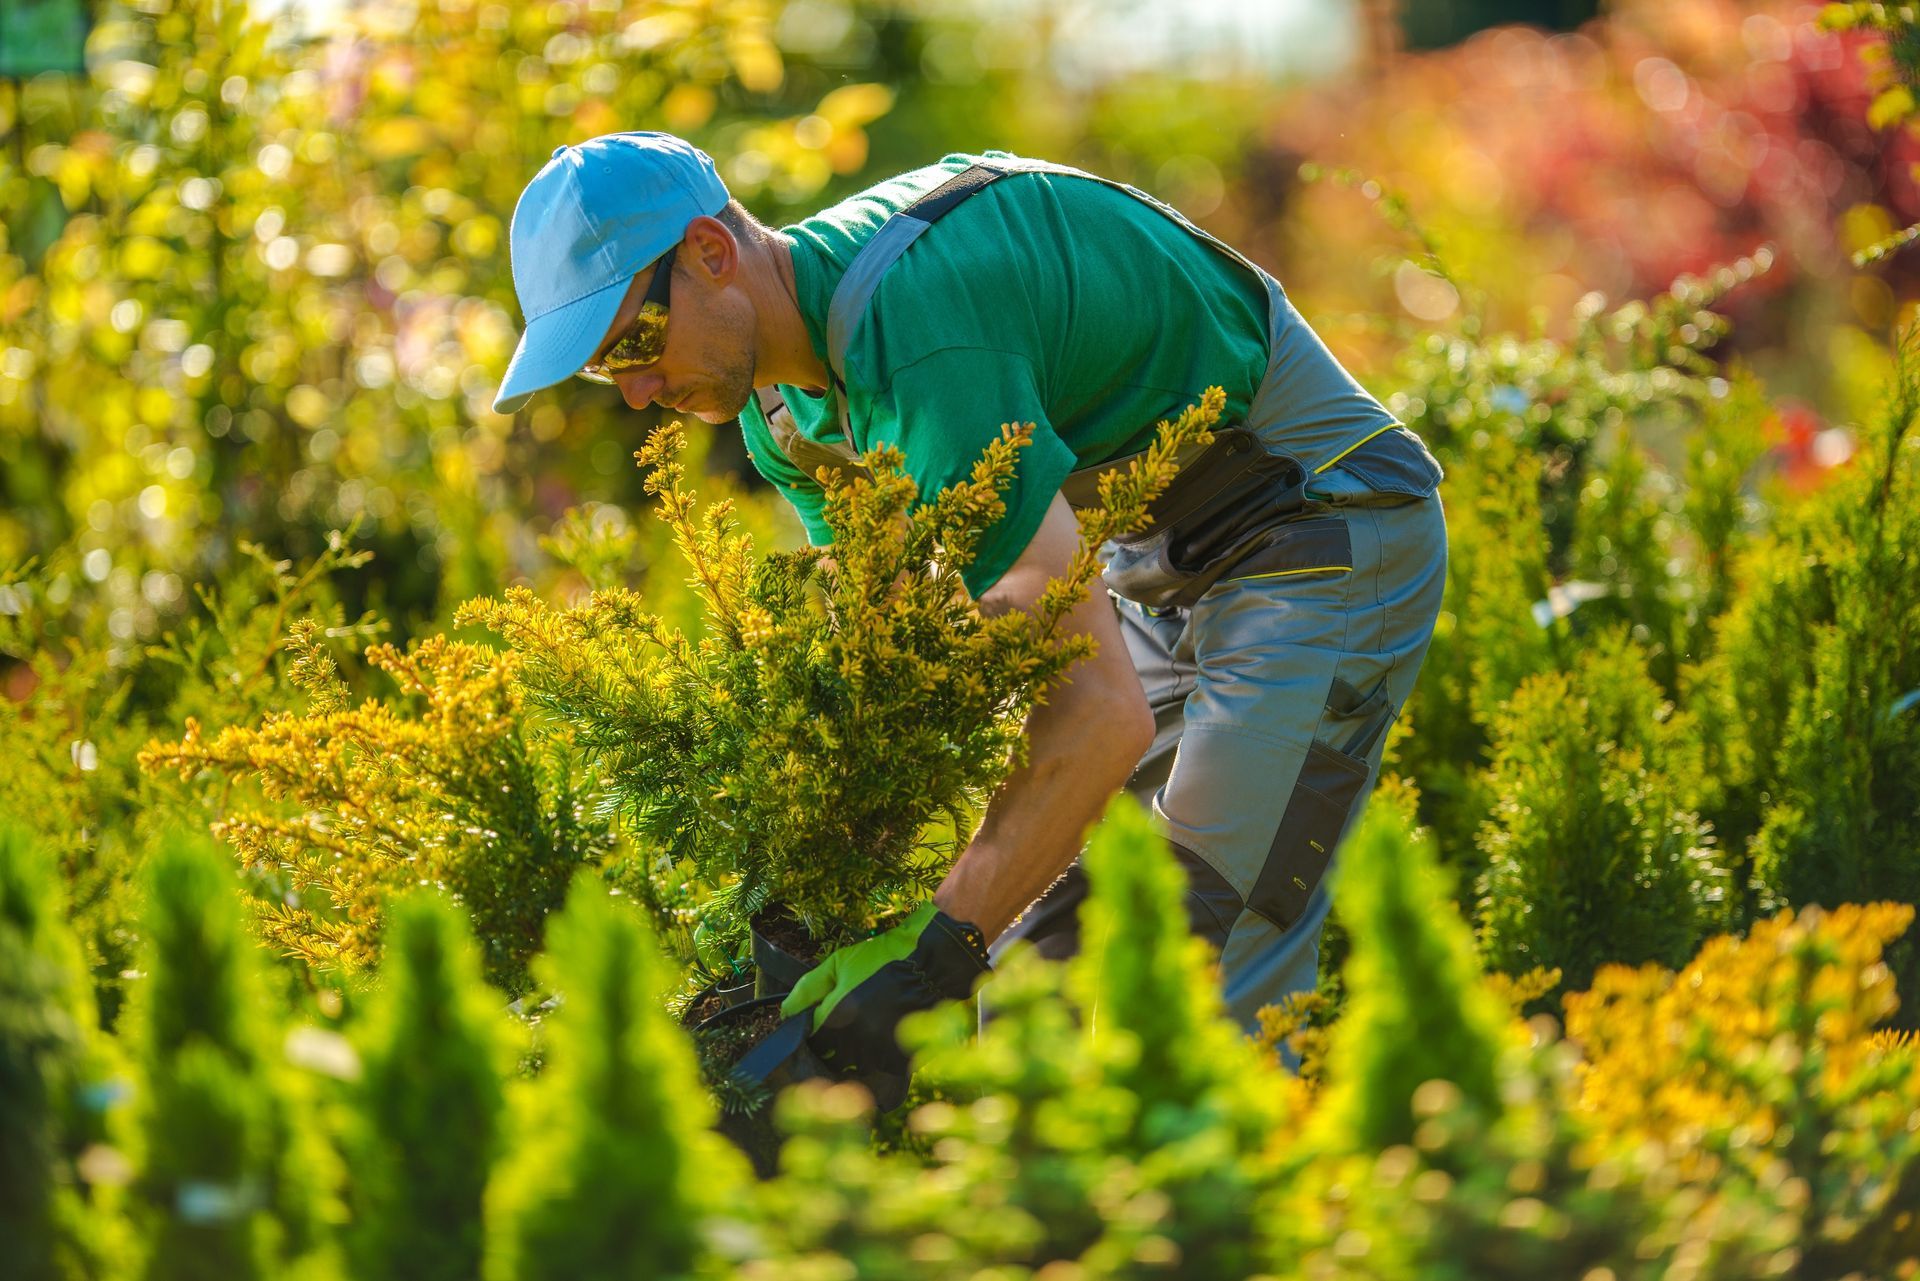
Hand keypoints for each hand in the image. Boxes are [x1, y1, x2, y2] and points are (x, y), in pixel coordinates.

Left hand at [778, 902, 989, 1108]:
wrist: (928, 964)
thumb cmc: (880, 959)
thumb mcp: (838, 964)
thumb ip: (807, 989)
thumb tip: (784, 1013)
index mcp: (836, 1016)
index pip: (810, 1041)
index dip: (813, 1034)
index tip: (821, 1027)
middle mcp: (855, 1039)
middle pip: (830, 1060)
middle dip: (832, 1051)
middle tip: (845, 1034)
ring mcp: (879, 1053)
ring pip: (856, 1071)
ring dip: (855, 1063)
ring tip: (865, 1040)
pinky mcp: (901, 1062)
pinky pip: (883, 1084)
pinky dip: (879, 1077)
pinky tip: (881, 1056)